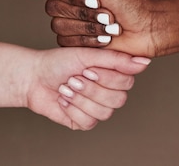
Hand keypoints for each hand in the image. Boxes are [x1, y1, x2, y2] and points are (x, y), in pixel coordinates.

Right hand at [22, 0, 163, 57]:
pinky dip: (89, 41)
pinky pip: (67, 44)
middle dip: (84, 13)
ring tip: (110, 26)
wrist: (148, 26)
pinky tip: (107, 39)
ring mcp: (73, 25)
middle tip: (107, 13)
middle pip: (54, 10)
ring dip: (89, 27)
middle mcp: (69, 5)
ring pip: (60, 28)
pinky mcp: (77, 46)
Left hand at [26, 46, 149, 129]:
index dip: (107, 78)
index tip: (88, 68)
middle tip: (74, 78)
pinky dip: (73, 109)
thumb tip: (145, 62)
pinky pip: (89, 122)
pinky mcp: (84, 121)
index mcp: (112, 73)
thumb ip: (116, 60)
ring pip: (105, 113)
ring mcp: (97, 107)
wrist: (33, 77)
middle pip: (118, 100)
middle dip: (91, 89)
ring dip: (81, 99)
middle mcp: (108, 91)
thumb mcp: (88, 56)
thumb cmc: (59, 62)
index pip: (127, 83)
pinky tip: (63, 100)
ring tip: (67, 87)